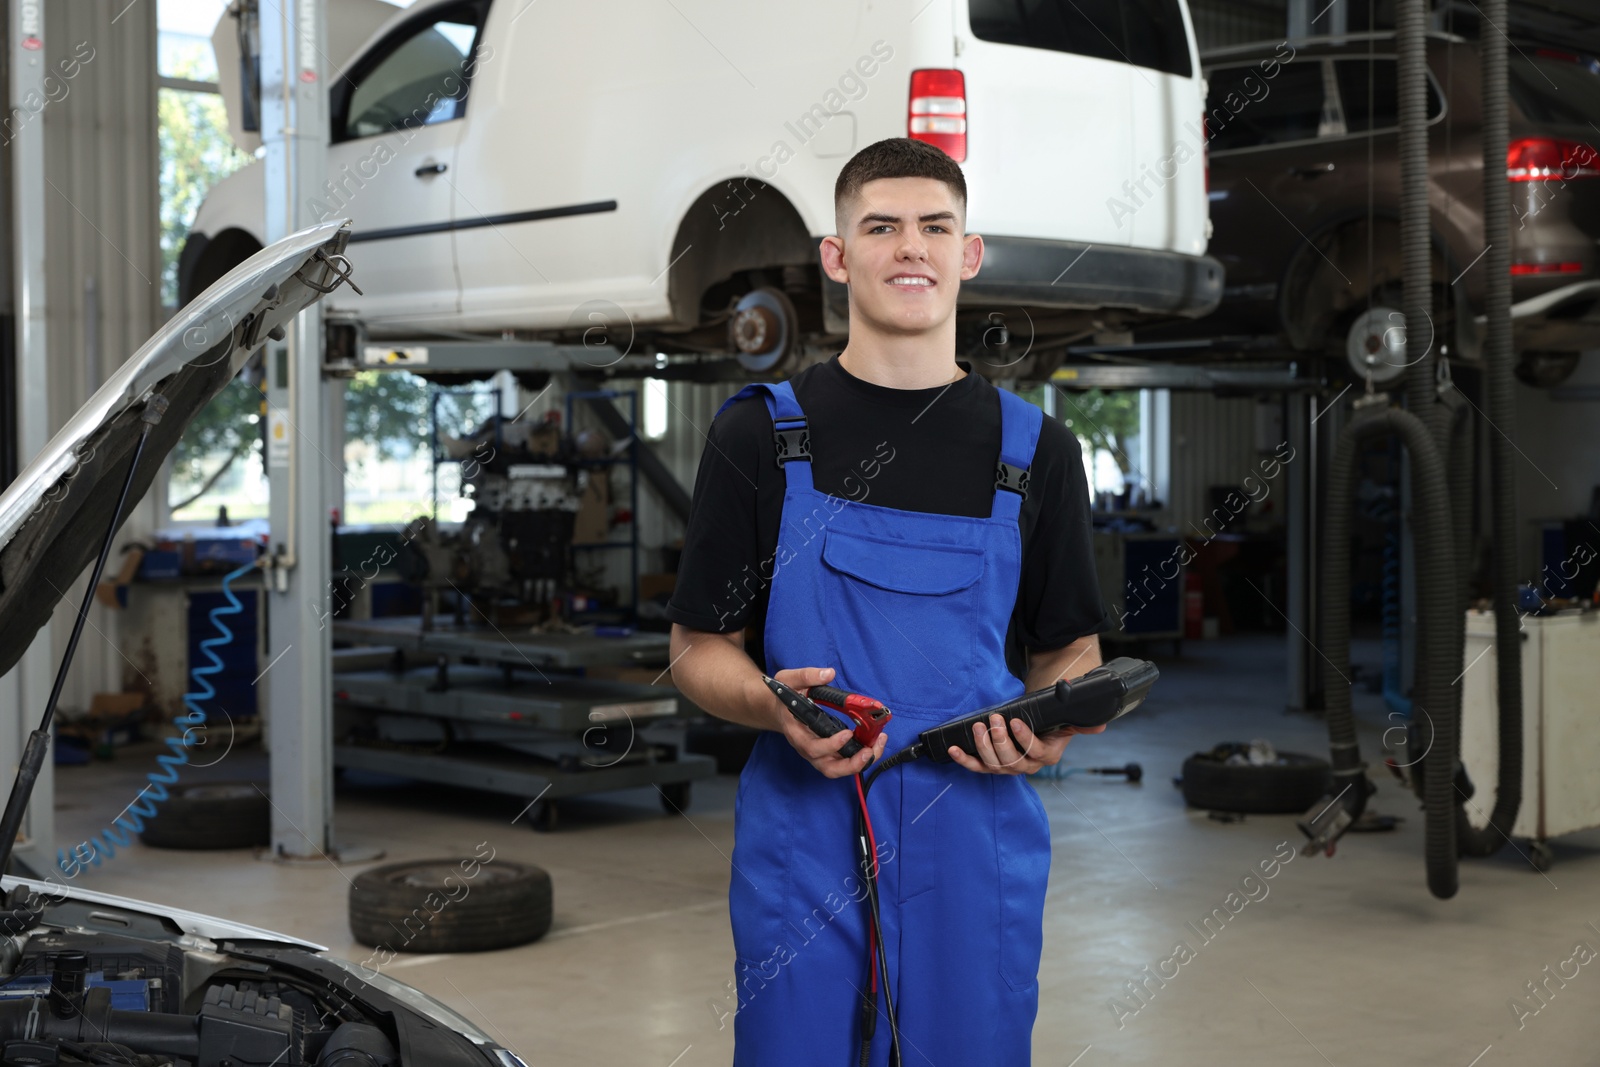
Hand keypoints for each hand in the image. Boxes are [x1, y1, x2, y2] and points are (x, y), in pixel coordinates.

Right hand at [769, 666, 887, 778]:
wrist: (778, 709)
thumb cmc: (783, 696)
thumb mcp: (789, 679)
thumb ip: (807, 676)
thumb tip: (828, 673)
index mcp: (796, 732)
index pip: (812, 748)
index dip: (831, 745)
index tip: (847, 733)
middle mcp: (807, 748)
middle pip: (828, 768)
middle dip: (851, 764)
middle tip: (869, 751)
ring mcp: (817, 753)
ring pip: (838, 769)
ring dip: (859, 763)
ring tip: (876, 747)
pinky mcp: (827, 752)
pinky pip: (843, 761)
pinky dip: (860, 757)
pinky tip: (873, 743)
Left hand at [947, 714, 1107, 775]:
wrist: (1038, 728)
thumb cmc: (1051, 724)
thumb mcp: (1067, 722)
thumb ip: (1081, 723)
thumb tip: (1100, 725)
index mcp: (1046, 756)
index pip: (1035, 751)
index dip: (1024, 738)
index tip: (1015, 721)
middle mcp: (1027, 766)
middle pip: (1012, 761)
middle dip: (1000, 740)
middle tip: (994, 720)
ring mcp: (1007, 767)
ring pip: (994, 764)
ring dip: (983, 745)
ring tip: (979, 727)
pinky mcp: (991, 765)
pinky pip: (976, 766)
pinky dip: (964, 759)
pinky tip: (953, 749)